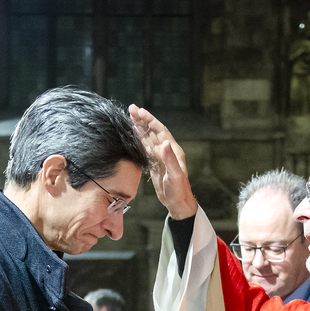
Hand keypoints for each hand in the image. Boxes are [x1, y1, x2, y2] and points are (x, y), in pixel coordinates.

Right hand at [128, 104, 196, 219]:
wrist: (177, 202)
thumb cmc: (179, 190)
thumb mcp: (175, 175)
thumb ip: (170, 159)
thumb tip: (164, 143)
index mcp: (173, 151)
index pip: (160, 131)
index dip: (150, 120)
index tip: (140, 111)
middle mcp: (166, 151)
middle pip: (152, 131)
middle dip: (142, 119)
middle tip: (131, 108)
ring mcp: (160, 156)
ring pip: (148, 138)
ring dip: (140, 127)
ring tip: (130, 116)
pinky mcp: (154, 163)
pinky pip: (145, 148)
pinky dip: (139, 139)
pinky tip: (134, 133)